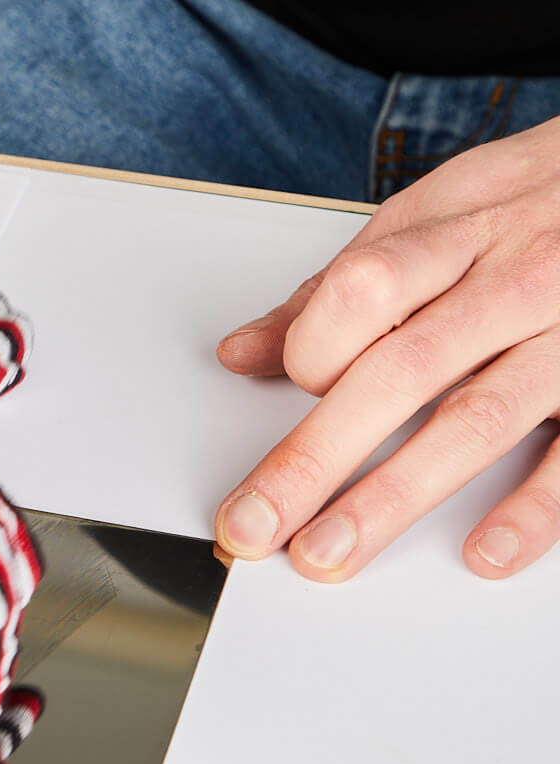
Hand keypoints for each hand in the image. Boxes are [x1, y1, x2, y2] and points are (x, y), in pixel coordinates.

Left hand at [215, 114, 559, 580]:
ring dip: (393, 496)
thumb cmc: (538, 202)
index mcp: (460, 230)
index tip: (294, 387)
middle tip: (254, 524)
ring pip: (476, 419)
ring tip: (329, 552)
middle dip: (313, 458)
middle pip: (401, 372)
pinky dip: (534, 507)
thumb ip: (339, 287)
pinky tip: (485, 551)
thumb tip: (242, 353)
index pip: (361, 292)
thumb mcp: (437, 214)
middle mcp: (520, 278)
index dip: (315, 349)